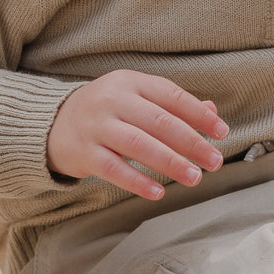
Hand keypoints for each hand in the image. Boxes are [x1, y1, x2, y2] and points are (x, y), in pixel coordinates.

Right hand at [47, 70, 228, 200]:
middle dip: (191, 143)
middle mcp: (112, 100)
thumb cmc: (106, 110)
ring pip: (139, 145)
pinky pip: (114, 169)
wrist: (52, 123)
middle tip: (214, 161)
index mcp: (130, 82)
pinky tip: (159, 192)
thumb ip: (171, 104)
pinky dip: (138, 182)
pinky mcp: (84, 152)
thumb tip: (212, 111)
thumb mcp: (135, 96)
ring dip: (171, 163)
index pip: (171, 96)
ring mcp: (96, 126)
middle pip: (159, 122)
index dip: (199, 114)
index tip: (221, 132)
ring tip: (195, 177)